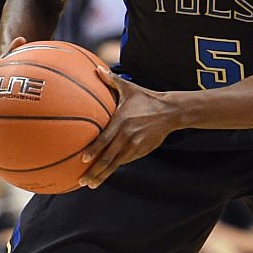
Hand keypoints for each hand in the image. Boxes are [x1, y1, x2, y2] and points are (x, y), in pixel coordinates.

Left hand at [78, 68, 174, 187]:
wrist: (171, 111)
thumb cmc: (147, 98)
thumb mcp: (130, 88)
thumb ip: (111, 80)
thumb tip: (96, 69)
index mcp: (121, 122)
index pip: (105, 139)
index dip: (94, 149)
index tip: (82, 158)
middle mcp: (128, 136)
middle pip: (108, 157)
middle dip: (94, 171)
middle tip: (82, 180)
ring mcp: (136, 145)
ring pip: (117, 163)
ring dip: (104, 175)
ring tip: (91, 184)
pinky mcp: (143, 150)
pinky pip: (127, 160)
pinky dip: (116, 167)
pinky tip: (106, 174)